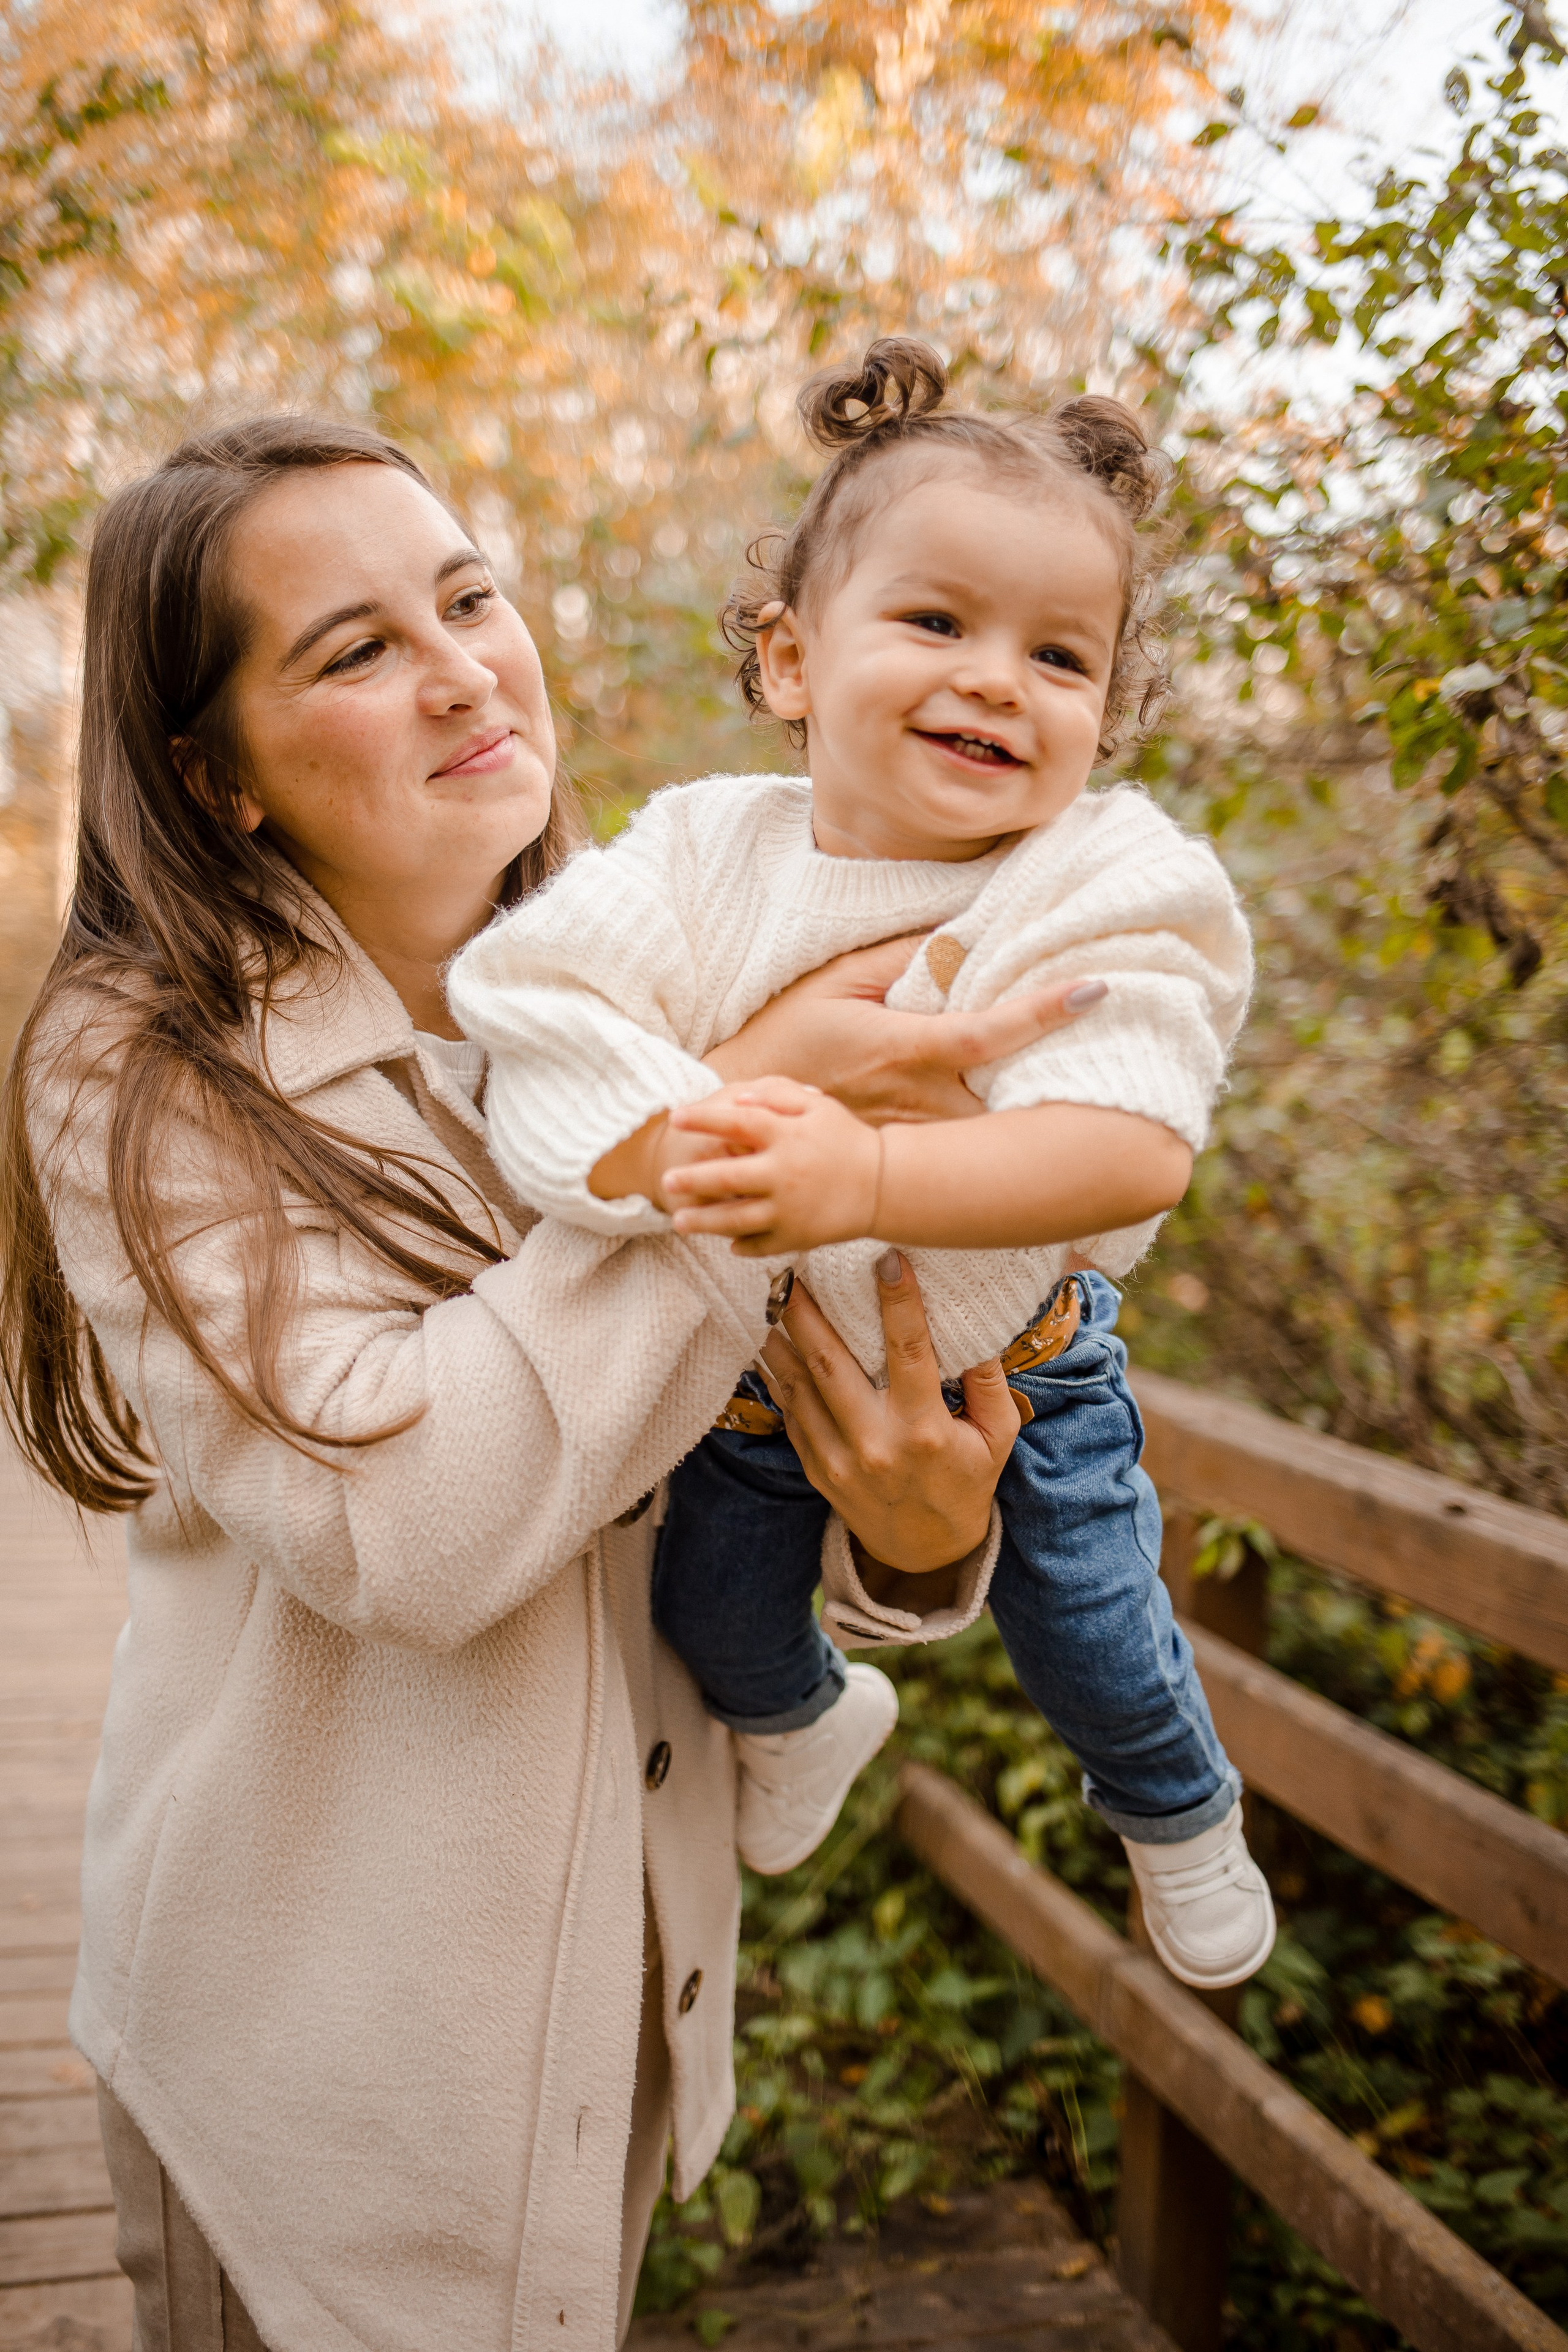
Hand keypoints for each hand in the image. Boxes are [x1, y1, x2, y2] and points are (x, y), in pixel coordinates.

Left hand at [664, 1077, 881, 1253]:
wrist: (885, 1184)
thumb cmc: (845, 1138)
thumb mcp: (817, 1105)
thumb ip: (777, 1095)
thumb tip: (737, 1097)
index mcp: (787, 1135)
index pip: (735, 1122)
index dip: (703, 1119)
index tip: (675, 1117)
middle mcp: (784, 1173)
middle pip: (726, 1178)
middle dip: (692, 1180)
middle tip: (666, 1181)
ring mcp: (789, 1209)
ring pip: (735, 1219)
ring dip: (703, 1222)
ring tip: (678, 1221)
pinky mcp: (797, 1236)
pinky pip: (760, 1244)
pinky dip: (740, 1245)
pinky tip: (725, 1241)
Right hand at [705, 937, 1104, 1126]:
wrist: (739, 1115)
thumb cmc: (786, 1036)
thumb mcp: (836, 979)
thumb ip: (899, 954)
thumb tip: (958, 928)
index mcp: (902, 1046)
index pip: (987, 1032)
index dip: (1044, 1011)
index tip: (1097, 989)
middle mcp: (917, 1100)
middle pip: (1012, 1094)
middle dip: (1068, 1076)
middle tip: (1131, 1044)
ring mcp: (916, 1137)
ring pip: (997, 1133)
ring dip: (1045, 1109)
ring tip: (1102, 1086)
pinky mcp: (908, 1158)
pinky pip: (970, 1151)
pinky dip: (1007, 1135)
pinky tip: (1043, 1118)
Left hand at [754, 1251, 1020, 1575]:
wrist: (926, 1550)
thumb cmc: (968, 1480)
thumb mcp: (997, 1435)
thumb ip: (988, 1381)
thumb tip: (975, 1324)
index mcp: (925, 1430)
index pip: (909, 1352)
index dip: (898, 1303)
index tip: (886, 1259)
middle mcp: (876, 1443)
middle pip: (831, 1363)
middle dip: (808, 1311)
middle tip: (794, 1268)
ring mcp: (839, 1459)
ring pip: (799, 1385)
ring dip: (781, 1337)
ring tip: (772, 1293)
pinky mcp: (816, 1469)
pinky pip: (791, 1413)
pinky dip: (778, 1374)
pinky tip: (771, 1340)